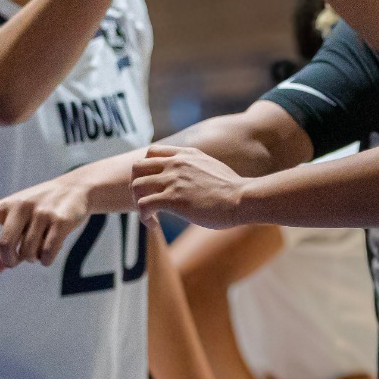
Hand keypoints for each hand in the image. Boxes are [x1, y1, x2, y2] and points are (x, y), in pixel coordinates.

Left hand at [0, 174, 92, 271]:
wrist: (77, 189)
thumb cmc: (43, 207)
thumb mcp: (23, 219)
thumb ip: (9, 244)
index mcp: (8, 205)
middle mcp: (22, 207)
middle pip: (5, 244)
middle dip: (10, 260)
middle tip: (14, 262)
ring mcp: (42, 213)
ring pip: (28, 252)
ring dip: (32, 259)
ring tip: (38, 251)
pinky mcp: (60, 221)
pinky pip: (47, 253)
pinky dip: (46, 260)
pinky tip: (48, 256)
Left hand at [132, 144, 250, 228]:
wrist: (242, 199)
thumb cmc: (232, 189)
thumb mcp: (211, 167)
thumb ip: (196, 167)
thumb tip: (192, 176)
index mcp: (185, 155)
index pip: (151, 153)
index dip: (146, 170)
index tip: (153, 186)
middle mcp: (176, 164)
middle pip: (137, 167)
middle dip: (136, 186)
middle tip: (145, 201)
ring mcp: (173, 180)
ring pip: (136, 186)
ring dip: (138, 203)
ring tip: (149, 216)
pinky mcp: (173, 199)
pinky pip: (143, 206)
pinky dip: (143, 217)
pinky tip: (154, 225)